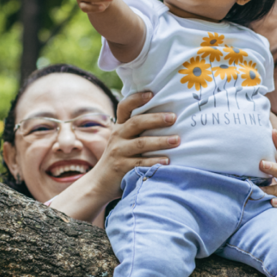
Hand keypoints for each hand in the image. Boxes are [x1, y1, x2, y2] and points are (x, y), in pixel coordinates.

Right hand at [43, 91, 176, 224]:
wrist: (99, 183)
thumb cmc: (119, 158)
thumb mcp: (123, 140)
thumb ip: (138, 129)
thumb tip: (168, 116)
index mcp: (120, 126)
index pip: (125, 107)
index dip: (136, 99)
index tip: (152, 93)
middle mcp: (118, 136)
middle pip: (137, 122)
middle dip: (156, 119)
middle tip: (174, 118)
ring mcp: (118, 152)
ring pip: (141, 143)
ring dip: (160, 141)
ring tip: (177, 140)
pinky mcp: (121, 168)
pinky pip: (140, 163)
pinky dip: (154, 162)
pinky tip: (167, 162)